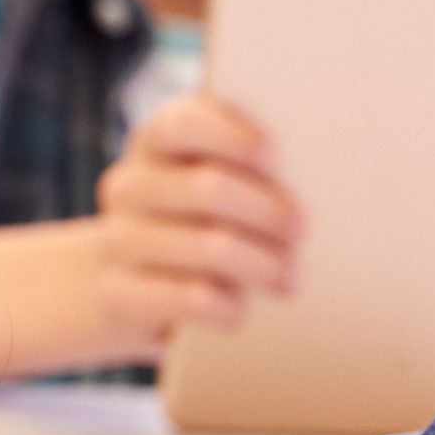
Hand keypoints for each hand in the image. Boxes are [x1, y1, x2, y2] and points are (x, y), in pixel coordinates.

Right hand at [93, 92, 298, 347]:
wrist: (129, 291)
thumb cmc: (198, 226)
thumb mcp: (214, 185)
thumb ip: (247, 167)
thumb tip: (317, 176)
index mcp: (154, 144)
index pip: (181, 123)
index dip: (231, 137)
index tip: (274, 156)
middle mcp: (127, 187)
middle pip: (205, 188)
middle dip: (266, 211)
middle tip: (302, 231)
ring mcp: (117, 242)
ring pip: (207, 247)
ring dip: (261, 264)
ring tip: (290, 279)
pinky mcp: (119, 296)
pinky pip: (189, 298)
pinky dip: (227, 306)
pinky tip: (241, 310)